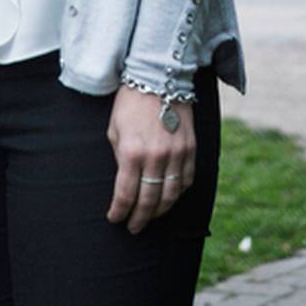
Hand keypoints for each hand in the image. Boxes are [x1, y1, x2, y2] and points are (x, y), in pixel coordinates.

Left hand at [106, 86, 194, 233]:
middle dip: (139, 219)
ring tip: (150, 216)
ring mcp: (176, 154)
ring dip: (160, 211)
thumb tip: (125, 182)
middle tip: (133, 227)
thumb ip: (120, 158)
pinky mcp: (191, 149)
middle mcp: (155, 157)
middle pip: (149, 201)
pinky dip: (178, 192)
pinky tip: (169, 197)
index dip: (119, 212)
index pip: (125, 195)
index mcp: (131, 152)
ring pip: (171, 195)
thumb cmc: (130, 103)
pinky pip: (187, 180)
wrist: (158, 78)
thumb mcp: (114, 129)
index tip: (115, 219)